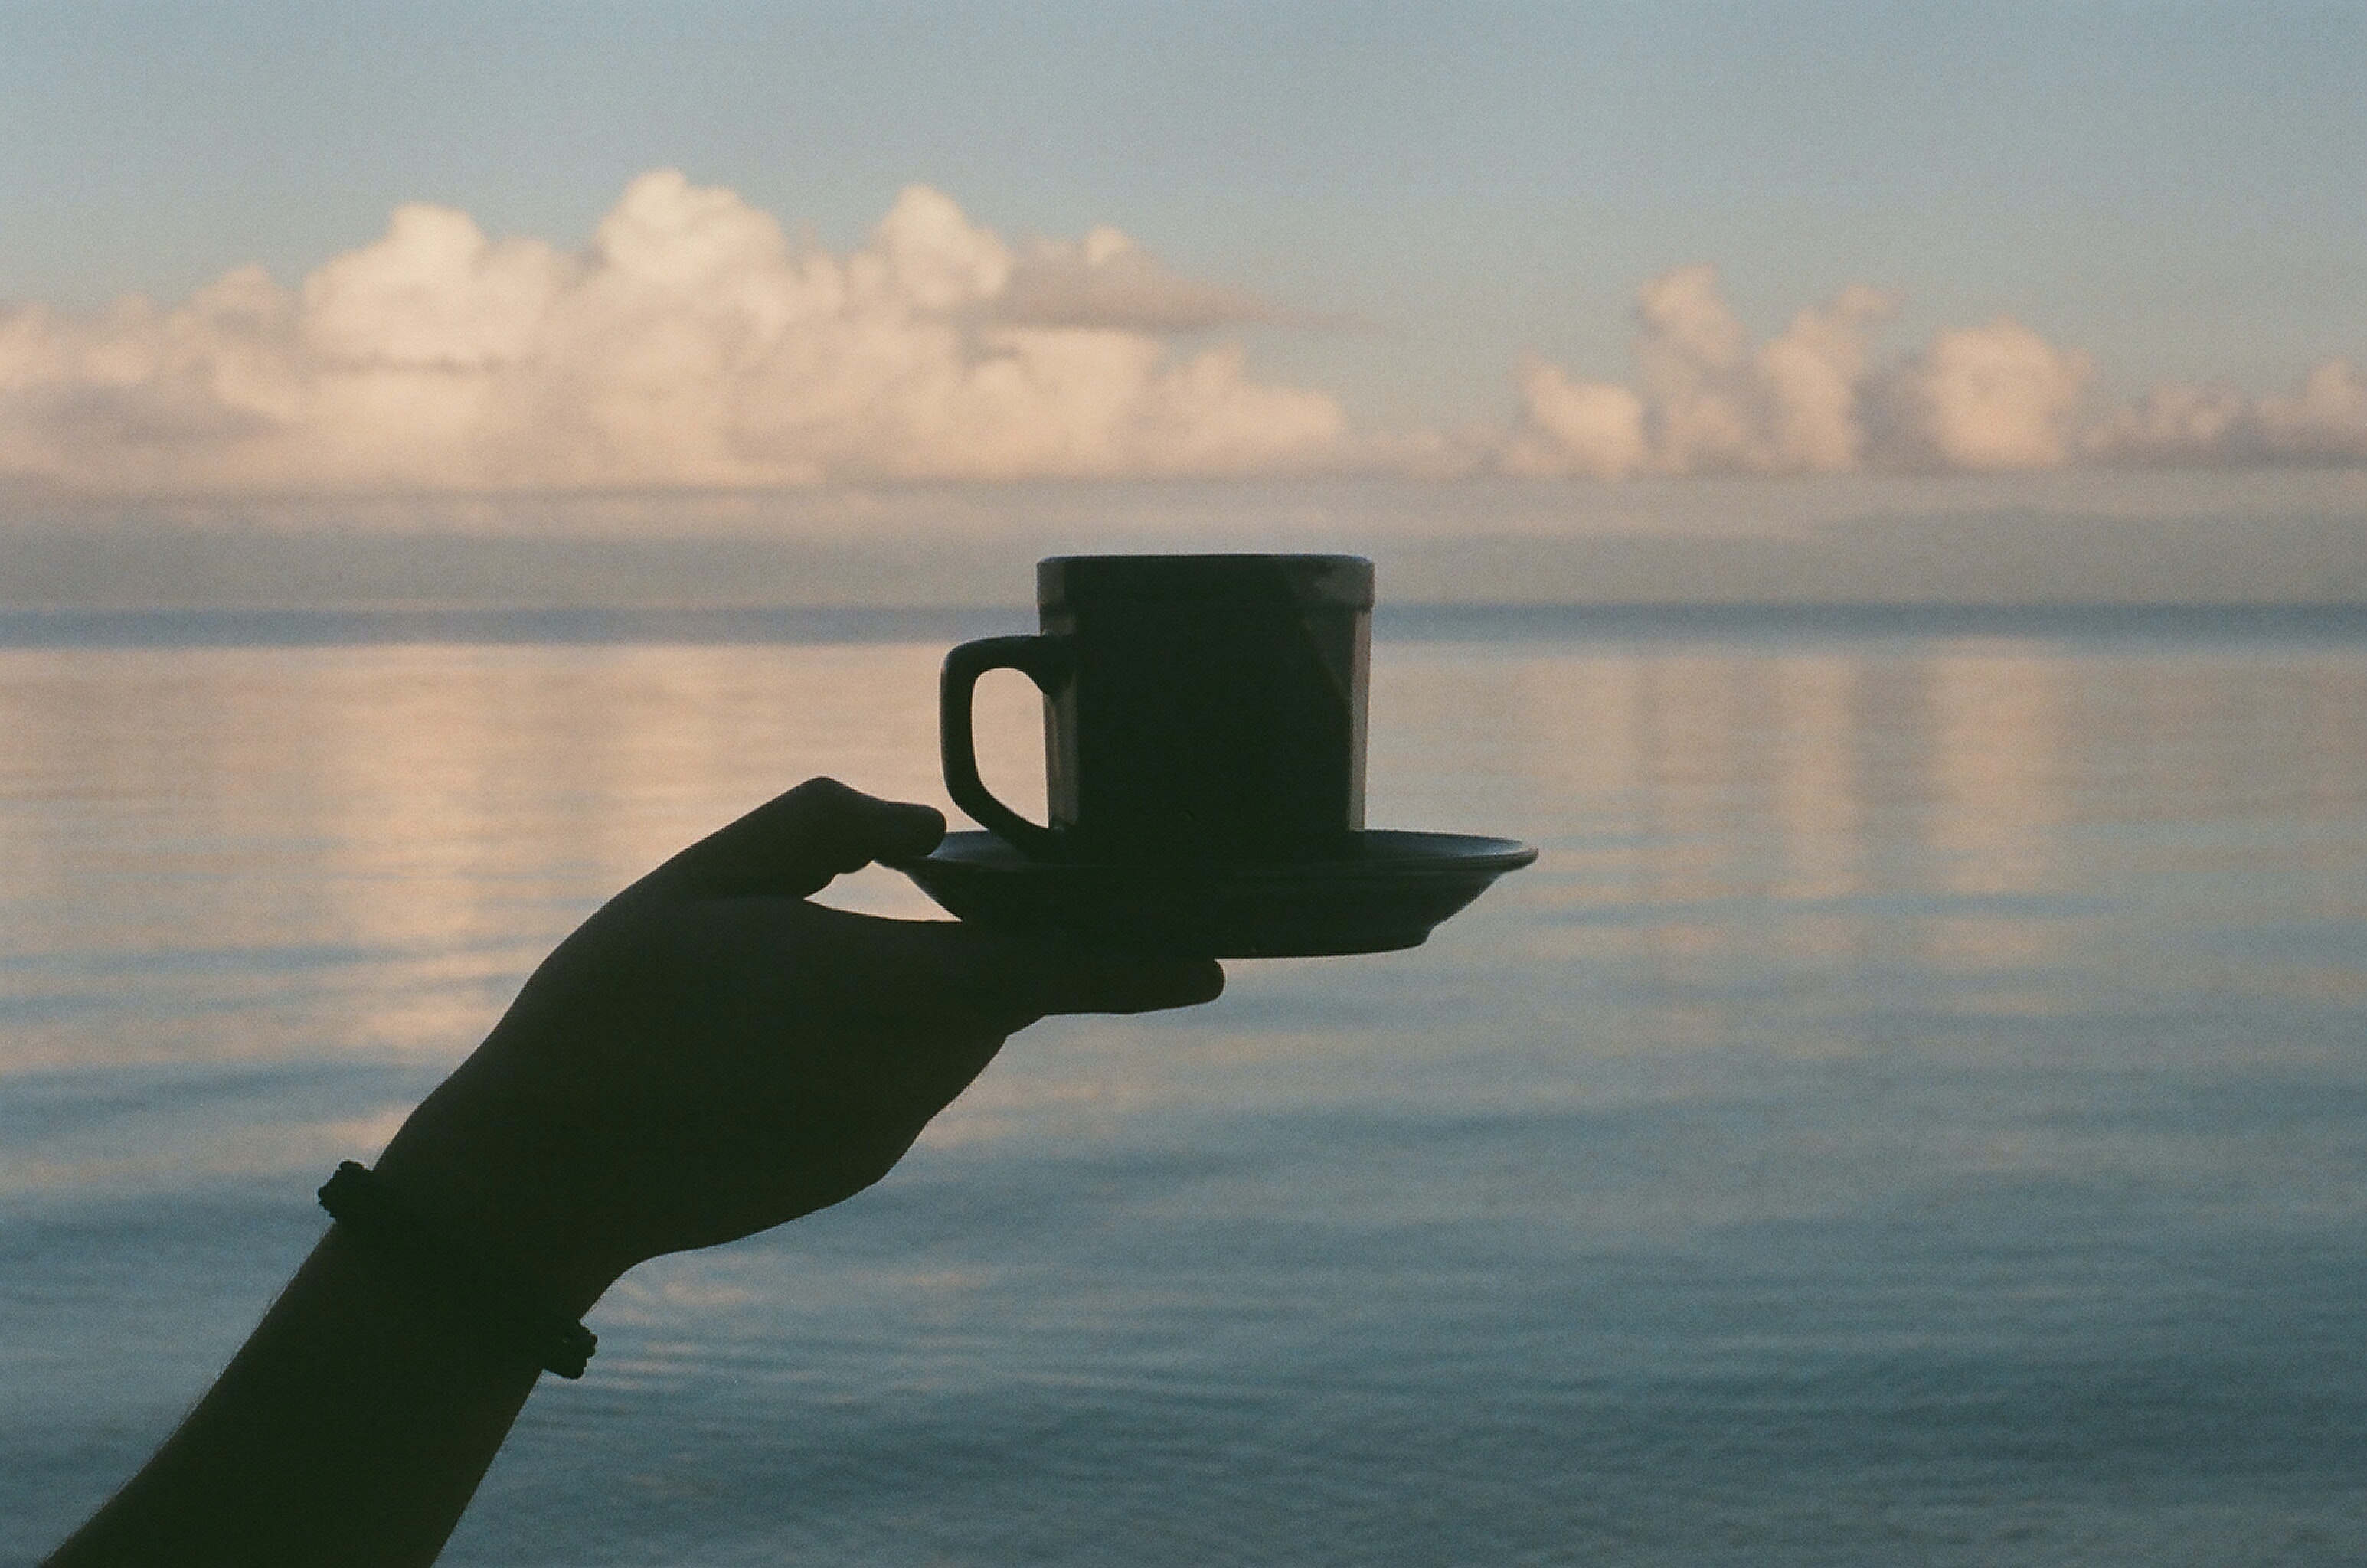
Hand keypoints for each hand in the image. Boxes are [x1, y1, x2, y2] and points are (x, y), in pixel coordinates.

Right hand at [373, 779, 1222, 1314]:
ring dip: (913, 991)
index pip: (1053, 971)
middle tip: (906, 900)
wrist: (547, 1173)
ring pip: (948, 1035)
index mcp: (882, 989)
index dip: (1141, 963)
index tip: (1214, 963)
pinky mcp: (860, 1164)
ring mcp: (887, 1131)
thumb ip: (827, 824)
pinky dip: (874, 1044)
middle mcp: (907, 1073)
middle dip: (977, 941)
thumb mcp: (710, 875)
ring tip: (789, 974)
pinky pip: (902, 1081)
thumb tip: (924, 827)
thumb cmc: (616, 1007)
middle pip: (996, 989)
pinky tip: (774, 1037)